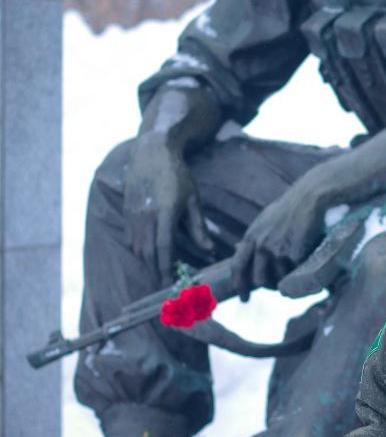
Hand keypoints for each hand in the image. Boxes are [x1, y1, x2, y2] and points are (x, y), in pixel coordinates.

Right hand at [124, 135, 212, 283]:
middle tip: (164, 284)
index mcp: (165, 212)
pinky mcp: (126, 211)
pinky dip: (138, 249)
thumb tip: (209, 251)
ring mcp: (133, 213)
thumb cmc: (178, 176)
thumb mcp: (193, 200)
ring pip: (136, 247)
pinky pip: (130, 237)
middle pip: (147, 252)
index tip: (170, 282)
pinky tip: (147, 254)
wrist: (152, 153)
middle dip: (155, 271)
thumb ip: (199, 227)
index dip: (166, 268)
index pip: (163, 247)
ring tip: (157, 272)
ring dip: (146, 262)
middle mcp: (145, 215)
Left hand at [232, 172, 329, 300]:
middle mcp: (261, 245)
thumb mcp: (264, 220)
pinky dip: (302, 271)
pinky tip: (307, 262)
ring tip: (297, 269)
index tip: (244, 298)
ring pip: (280, 279)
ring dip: (288, 279)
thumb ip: (252, 237)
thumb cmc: (289, 208)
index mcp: (251, 237)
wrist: (309, 197)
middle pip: (259, 280)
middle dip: (268, 286)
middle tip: (277, 286)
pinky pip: (297, 272)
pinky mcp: (295, 254)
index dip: (239, 285)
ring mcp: (278, 250)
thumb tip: (236, 249)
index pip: (237, 267)